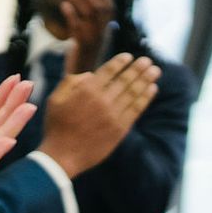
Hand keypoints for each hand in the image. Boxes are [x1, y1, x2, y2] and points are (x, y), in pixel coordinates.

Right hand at [38, 53, 160, 176]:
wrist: (63, 156)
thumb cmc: (56, 126)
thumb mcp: (55, 99)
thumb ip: (71, 81)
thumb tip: (90, 74)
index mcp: (86, 90)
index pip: (109, 71)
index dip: (121, 62)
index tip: (128, 56)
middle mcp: (103, 100)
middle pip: (125, 79)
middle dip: (138, 68)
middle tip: (147, 61)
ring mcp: (113, 115)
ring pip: (134, 92)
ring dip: (146, 80)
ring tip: (155, 70)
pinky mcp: (120, 128)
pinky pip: (136, 109)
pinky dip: (145, 98)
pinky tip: (152, 89)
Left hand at [58, 0, 114, 72]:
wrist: (81, 80)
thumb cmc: (82, 57)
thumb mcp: (87, 37)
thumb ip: (86, 22)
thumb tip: (81, 2)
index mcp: (105, 30)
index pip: (109, 8)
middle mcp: (102, 34)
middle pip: (99, 9)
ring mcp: (93, 41)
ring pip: (90, 16)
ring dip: (79, 0)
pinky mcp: (82, 48)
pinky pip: (78, 29)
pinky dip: (72, 15)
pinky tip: (64, 6)